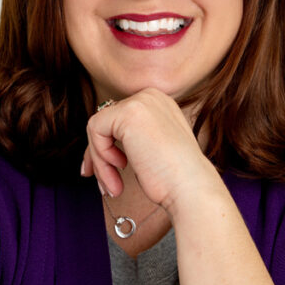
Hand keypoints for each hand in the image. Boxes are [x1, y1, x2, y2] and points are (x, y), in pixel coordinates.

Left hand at [81, 89, 217, 212]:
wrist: (189, 187)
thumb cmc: (173, 179)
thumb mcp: (149, 151)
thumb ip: (130, 140)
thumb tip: (95, 146)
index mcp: (159, 104)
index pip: (118, 120)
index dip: (106, 148)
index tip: (104, 174)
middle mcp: (151, 96)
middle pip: (106, 123)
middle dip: (99, 156)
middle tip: (103, 185)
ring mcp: (140, 101)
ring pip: (98, 128)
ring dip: (101, 163)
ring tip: (114, 187)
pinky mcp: (128, 111)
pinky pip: (95, 130)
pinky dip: (100, 156)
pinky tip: (120, 168)